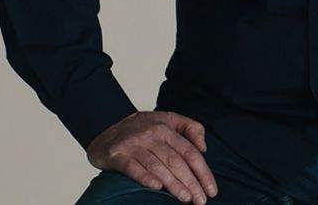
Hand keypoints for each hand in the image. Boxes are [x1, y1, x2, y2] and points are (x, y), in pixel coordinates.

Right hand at [86, 109, 218, 203]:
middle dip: (191, 182)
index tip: (212, 190)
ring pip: (157, 166)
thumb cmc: (143, 127)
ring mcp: (134, 144)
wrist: (105, 128)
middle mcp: (151, 134)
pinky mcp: (117, 154)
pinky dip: (146, 177)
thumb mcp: (167, 119)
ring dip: (173, 184)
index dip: (202, 171)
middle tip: (201, 201)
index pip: (189, 151)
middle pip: (176, 160)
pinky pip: (133, 167)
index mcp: (165, 127)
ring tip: (186, 199)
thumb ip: (189, 128)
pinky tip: (158, 188)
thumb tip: (204, 148)